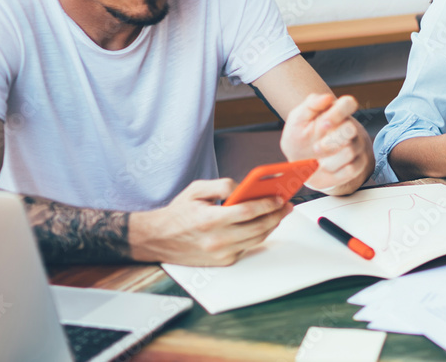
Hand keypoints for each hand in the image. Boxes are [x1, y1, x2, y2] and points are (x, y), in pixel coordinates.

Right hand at [129, 178, 291, 265]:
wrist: (159, 239)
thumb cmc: (178, 213)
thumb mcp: (196, 190)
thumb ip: (221, 185)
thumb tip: (244, 187)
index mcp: (209, 220)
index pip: (246, 212)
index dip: (266, 204)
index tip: (279, 197)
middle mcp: (216, 240)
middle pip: (257, 228)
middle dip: (276, 215)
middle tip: (286, 205)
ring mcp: (220, 253)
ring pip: (256, 240)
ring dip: (271, 226)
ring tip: (279, 213)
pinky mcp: (223, 261)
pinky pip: (247, 247)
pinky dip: (258, 235)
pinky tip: (264, 224)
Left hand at [279, 93, 371, 193]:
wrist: (301, 164)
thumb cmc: (300, 137)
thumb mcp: (297, 119)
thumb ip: (310, 105)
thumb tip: (326, 97)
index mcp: (337, 112)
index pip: (349, 103)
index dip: (338, 112)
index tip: (323, 124)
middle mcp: (350, 128)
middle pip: (351, 129)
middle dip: (332, 141)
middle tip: (316, 148)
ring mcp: (356, 147)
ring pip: (349, 152)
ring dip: (329, 160)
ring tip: (318, 161)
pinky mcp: (357, 165)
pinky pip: (351, 169)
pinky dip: (334, 172)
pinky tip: (326, 168)